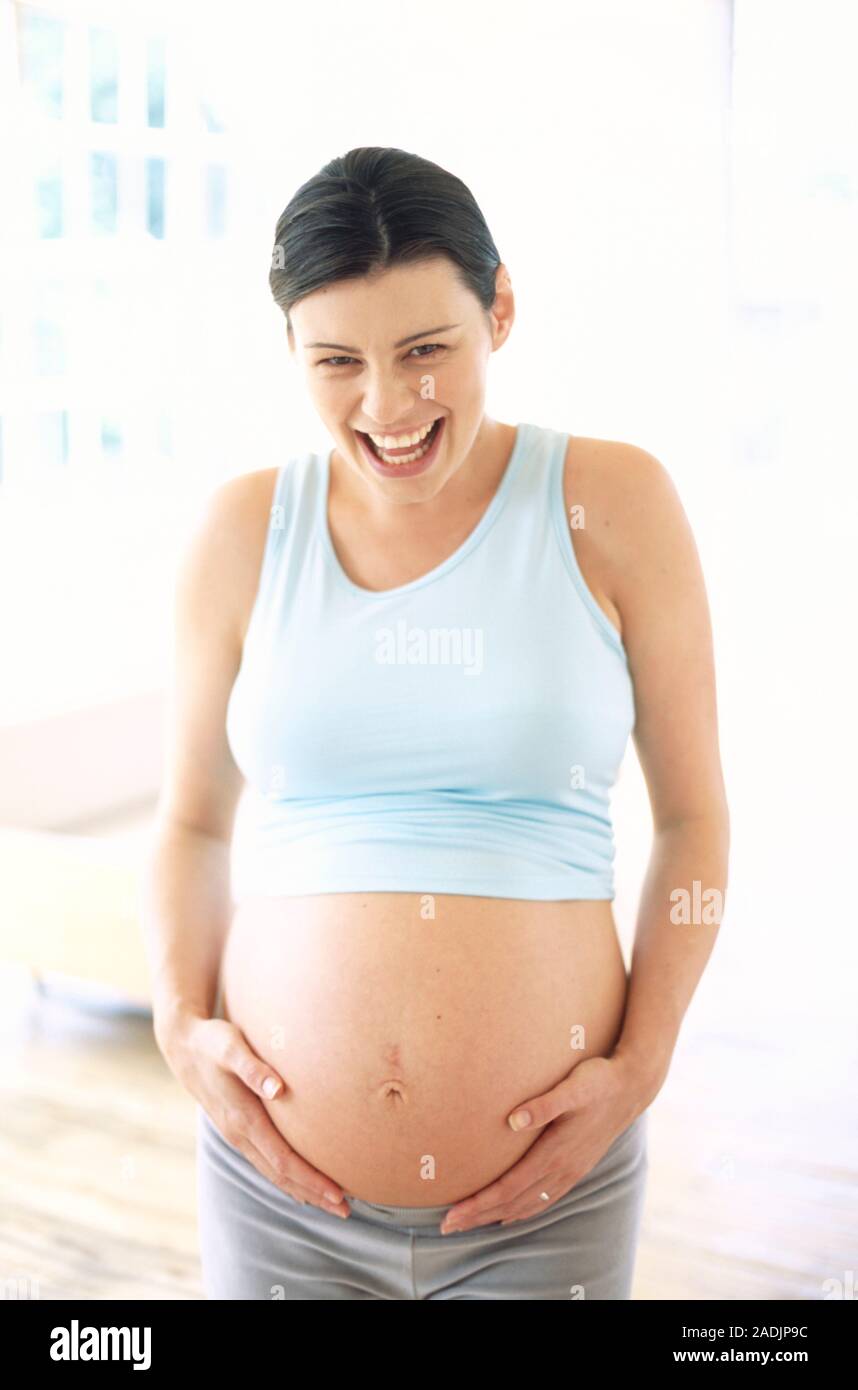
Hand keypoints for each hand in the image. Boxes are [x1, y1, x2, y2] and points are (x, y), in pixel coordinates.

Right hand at [157, 1009, 349, 1219]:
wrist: (183, 1047)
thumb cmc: (213, 1042)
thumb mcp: (231, 1047)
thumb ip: (253, 1067)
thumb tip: (278, 1088)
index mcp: (243, 1119)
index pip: (283, 1160)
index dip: (310, 1179)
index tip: (337, 1192)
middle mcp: (239, 1134)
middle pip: (281, 1175)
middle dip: (313, 1194)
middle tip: (346, 1210)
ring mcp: (236, 1135)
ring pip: (272, 1172)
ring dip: (302, 1190)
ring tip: (330, 1203)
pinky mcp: (237, 1130)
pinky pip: (265, 1162)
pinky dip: (286, 1177)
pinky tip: (300, 1183)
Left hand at [439, 1054, 648, 1234]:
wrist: (632, 1087)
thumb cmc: (598, 1081)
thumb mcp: (572, 1086)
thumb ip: (544, 1104)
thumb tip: (512, 1121)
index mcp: (556, 1152)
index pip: (508, 1187)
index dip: (479, 1202)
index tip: (453, 1212)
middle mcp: (562, 1169)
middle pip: (513, 1202)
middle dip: (479, 1215)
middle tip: (448, 1226)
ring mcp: (571, 1171)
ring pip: (528, 1205)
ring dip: (497, 1216)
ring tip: (470, 1224)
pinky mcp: (577, 1168)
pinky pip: (545, 1200)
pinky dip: (523, 1211)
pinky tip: (511, 1215)